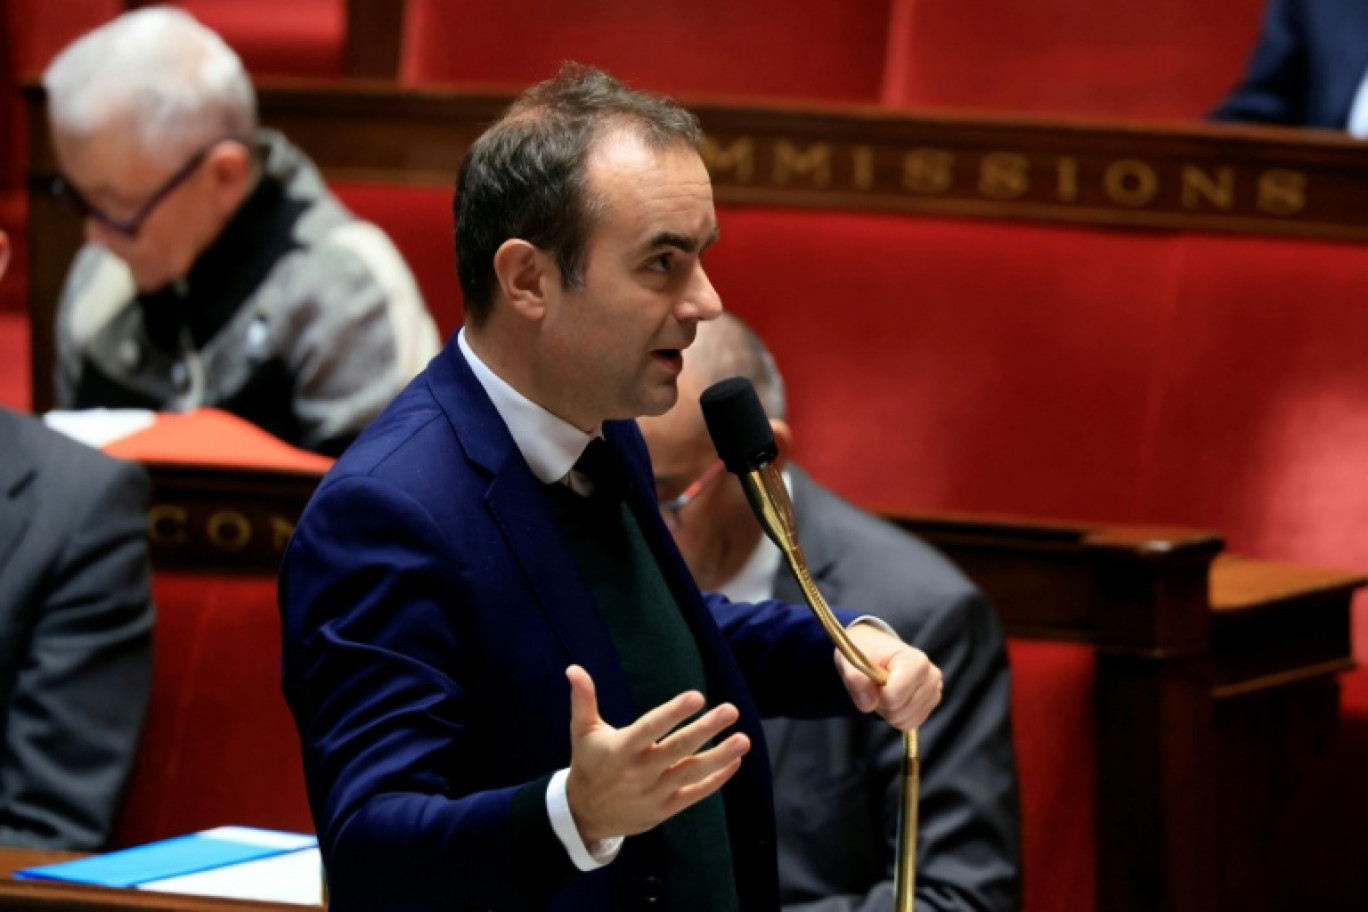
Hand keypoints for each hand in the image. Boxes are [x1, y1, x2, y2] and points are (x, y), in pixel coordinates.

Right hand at [564, 665, 750, 844]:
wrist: (585, 815)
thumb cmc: (588, 764)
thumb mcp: (582, 731)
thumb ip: (583, 699)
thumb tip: (574, 668)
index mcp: (621, 749)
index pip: (650, 728)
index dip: (673, 713)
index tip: (696, 696)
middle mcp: (639, 772)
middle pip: (678, 749)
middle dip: (706, 730)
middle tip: (731, 710)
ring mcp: (654, 793)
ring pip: (692, 773)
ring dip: (720, 756)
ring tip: (743, 739)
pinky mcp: (664, 809)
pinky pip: (695, 794)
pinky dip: (716, 780)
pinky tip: (734, 762)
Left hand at [837, 623, 941, 730]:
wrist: (876, 650)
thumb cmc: (867, 652)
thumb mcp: (853, 659)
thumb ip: (856, 679)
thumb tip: (867, 704)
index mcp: (917, 661)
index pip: (894, 696)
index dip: (877, 693)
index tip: (873, 679)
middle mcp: (932, 676)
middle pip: (899, 712)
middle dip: (881, 703)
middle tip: (876, 685)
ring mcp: (934, 692)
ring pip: (904, 721)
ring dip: (887, 711)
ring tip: (884, 689)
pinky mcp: (931, 704)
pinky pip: (909, 724)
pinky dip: (896, 716)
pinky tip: (893, 697)